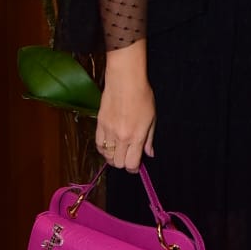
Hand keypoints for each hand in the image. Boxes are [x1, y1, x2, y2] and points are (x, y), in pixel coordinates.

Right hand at [96, 52, 155, 172]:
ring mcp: (108, 131)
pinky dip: (103, 149)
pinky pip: (98, 145)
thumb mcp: (152, 118)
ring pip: (107, 156)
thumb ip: (149, 139)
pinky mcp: (99, 124)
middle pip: (118, 163)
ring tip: (119, 151)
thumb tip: (149, 154)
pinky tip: (109, 145)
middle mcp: (121, 137)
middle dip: (124, 163)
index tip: (136, 166)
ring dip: (113, 157)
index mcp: (136, 136)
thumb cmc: (142, 96)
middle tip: (128, 157)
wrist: (125, 80)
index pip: (131, 163)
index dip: (133, 168)